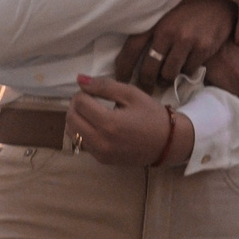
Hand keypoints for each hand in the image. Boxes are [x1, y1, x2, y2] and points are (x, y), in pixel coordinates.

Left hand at [66, 74, 186, 166]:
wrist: (167, 143)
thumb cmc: (151, 115)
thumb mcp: (131, 94)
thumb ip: (104, 86)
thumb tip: (80, 79)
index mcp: (109, 123)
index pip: (79, 103)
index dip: (82, 92)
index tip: (93, 90)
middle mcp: (101, 141)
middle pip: (71, 119)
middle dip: (75, 105)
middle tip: (89, 98)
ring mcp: (100, 154)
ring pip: (71, 133)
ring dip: (76, 118)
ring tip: (91, 111)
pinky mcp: (101, 160)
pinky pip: (81, 143)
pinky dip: (82, 131)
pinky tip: (96, 124)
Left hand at [118, 0, 237, 87]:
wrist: (220, 1)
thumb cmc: (189, 7)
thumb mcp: (167, 11)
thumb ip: (152, 27)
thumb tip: (132, 52)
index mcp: (156, 20)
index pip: (132, 46)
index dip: (123, 66)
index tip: (121, 78)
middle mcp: (169, 30)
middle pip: (149, 67)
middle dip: (145, 82)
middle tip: (145, 88)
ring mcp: (187, 40)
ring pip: (169, 73)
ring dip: (165, 80)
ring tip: (164, 80)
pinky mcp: (203, 48)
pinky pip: (188, 71)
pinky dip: (185, 72)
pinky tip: (184, 67)